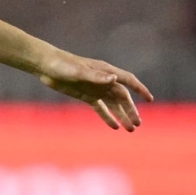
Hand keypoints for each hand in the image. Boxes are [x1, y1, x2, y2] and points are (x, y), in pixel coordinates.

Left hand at [37, 51, 153, 131]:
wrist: (46, 65)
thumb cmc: (62, 64)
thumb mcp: (78, 71)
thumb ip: (96, 76)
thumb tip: (114, 79)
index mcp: (105, 71)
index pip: (128, 80)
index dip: (139, 89)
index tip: (149, 99)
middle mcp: (103, 80)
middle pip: (122, 97)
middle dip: (131, 111)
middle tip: (137, 125)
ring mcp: (95, 88)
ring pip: (113, 104)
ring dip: (122, 116)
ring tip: (130, 129)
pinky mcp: (86, 95)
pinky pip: (100, 108)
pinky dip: (107, 117)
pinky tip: (114, 127)